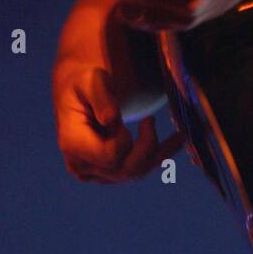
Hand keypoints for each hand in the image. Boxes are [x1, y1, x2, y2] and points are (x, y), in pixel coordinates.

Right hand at [54, 63, 183, 182]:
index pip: (109, 155)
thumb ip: (101, 98)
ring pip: (135, 173)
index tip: (127, 117)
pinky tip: (179, 139)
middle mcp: (82, 165)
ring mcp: (97, 173)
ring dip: (158, 152)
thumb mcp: (91, 80)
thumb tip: (112, 121)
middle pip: (124, 169)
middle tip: (150, 117)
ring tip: (177, 132)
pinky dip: (161, 155)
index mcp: (72, 144)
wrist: (77, 93)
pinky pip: (140, 169)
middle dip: (146, 146)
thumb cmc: (84, 83)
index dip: (124, 139)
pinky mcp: (110, 172)